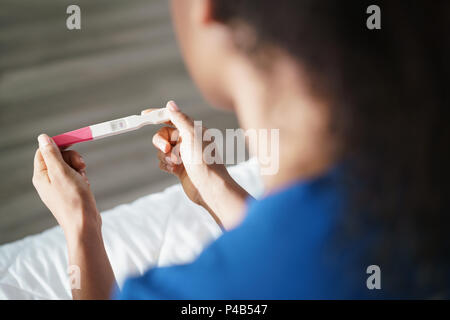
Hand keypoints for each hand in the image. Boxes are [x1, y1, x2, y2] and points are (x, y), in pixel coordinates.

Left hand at [32, 134, 100, 235]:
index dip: (58, 145)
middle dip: (72, 158)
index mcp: (41, 175)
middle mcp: (48, 180)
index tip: (73, 143)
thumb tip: (42, 138)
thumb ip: (52, 154)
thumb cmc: (73, 200)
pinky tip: (85, 185)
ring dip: (79, 168)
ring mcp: (59, 187)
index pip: (44, 151)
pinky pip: (75, 177)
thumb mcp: (62, 172)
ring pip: (69, 166)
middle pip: (58, 157)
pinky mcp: (70, 192)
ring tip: (83, 178)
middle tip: (81, 165)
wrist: (84, 223)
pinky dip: (82, 177)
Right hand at [146, 101, 250, 229]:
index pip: (172, 117)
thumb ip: (180, 118)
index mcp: (193, 129)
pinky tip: (175, 170)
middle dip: (161, 142)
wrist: (209, 187)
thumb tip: (170, 104)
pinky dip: (166, 165)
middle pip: (163, 134)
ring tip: (177, 163)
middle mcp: (188, 140)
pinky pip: (164, 162)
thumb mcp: (192, 134)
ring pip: (162, 149)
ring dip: (166, 156)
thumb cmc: (204, 160)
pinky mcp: (179, 167)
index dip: (158, 115)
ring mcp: (183, 154)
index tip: (144, 115)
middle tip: (166, 149)